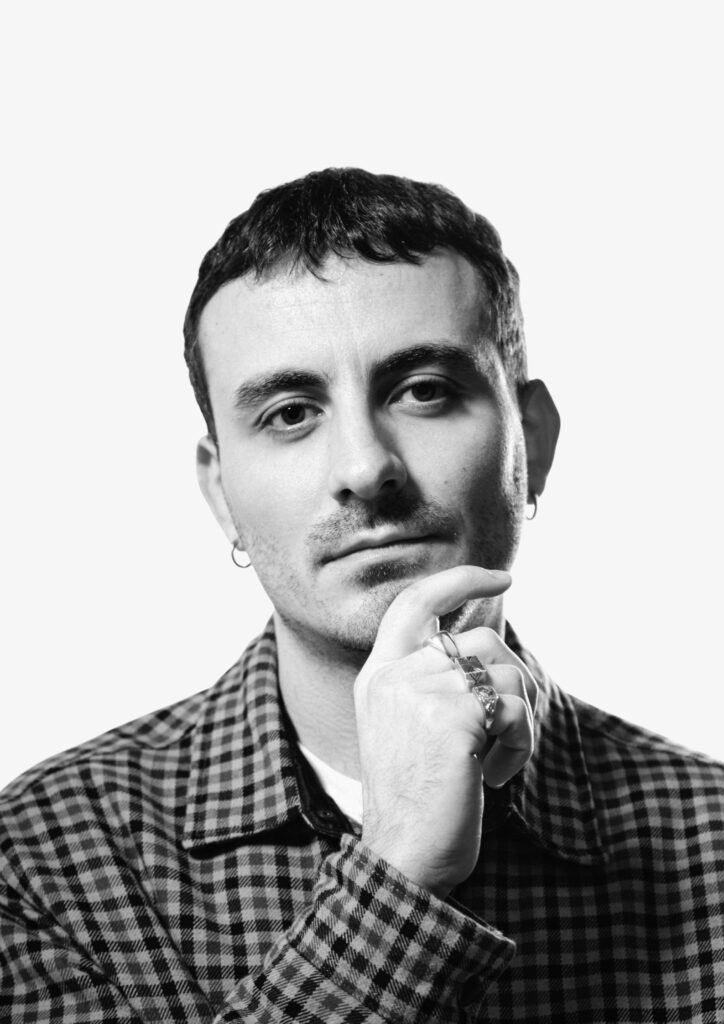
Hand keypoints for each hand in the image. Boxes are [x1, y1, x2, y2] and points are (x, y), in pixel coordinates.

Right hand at [354, 565, 535, 898]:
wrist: (403, 857)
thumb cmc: (416, 798)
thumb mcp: (410, 726)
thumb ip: (432, 679)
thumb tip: (491, 639)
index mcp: (379, 674)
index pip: (417, 602)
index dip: (461, 580)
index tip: (501, 576)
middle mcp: (395, 675)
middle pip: (483, 642)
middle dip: (510, 684)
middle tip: (502, 733)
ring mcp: (422, 692)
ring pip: (506, 674)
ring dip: (517, 722)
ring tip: (492, 762)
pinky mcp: (455, 717)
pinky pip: (517, 708)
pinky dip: (520, 744)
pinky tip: (493, 776)